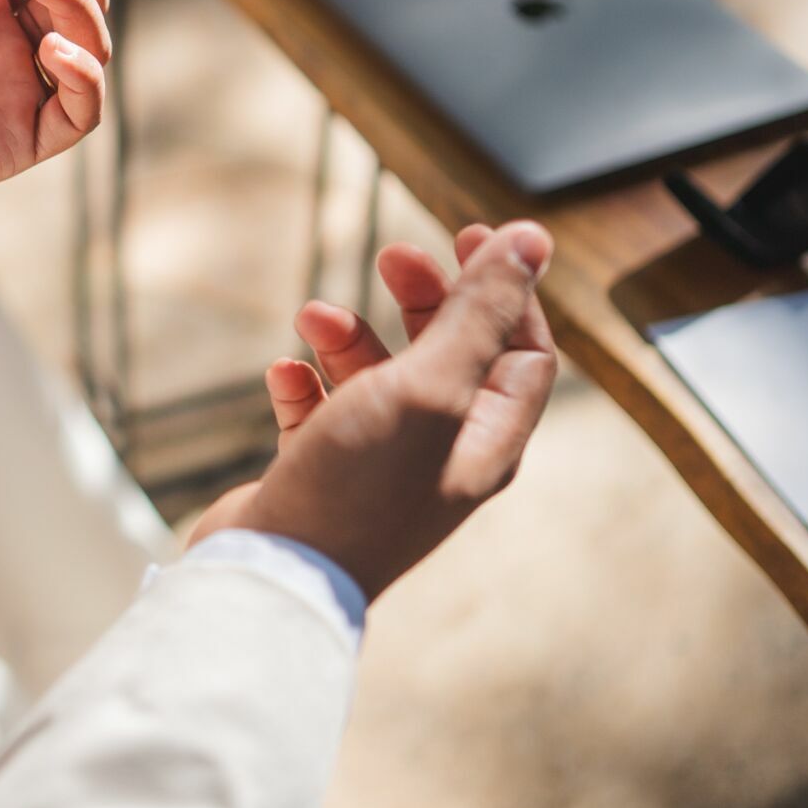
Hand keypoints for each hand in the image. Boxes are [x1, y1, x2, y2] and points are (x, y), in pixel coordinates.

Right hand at [188, 222, 557, 600]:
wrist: (274, 574)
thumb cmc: (359, 487)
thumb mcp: (431, 386)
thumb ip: (480, 312)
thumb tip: (533, 240)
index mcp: (486, 439)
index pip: (523, 350)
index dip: (506, 289)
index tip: (468, 234)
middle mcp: (439, 452)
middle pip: (449, 354)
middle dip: (422, 298)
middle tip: (391, 254)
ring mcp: (377, 464)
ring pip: (375, 377)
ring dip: (346, 338)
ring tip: (311, 318)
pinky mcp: (319, 473)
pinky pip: (317, 411)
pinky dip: (303, 384)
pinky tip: (284, 374)